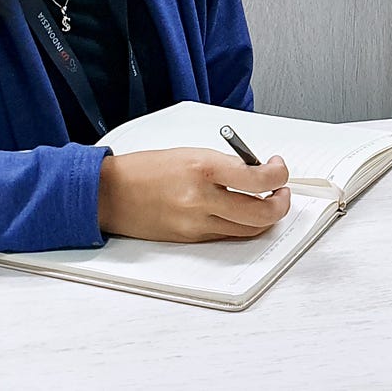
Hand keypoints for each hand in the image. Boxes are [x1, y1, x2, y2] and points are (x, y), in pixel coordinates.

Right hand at [96, 148, 291, 242]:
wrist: (109, 193)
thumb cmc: (146, 169)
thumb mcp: (191, 152)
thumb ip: (226, 164)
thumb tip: (257, 172)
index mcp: (204, 168)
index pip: (260, 179)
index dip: (279, 174)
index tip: (278, 168)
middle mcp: (202, 199)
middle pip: (262, 213)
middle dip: (282, 202)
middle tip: (281, 190)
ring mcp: (196, 224)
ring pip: (249, 230)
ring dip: (266, 216)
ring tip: (265, 201)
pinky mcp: (190, 239)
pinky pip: (228, 237)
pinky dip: (242, 225)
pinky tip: (241, 211)